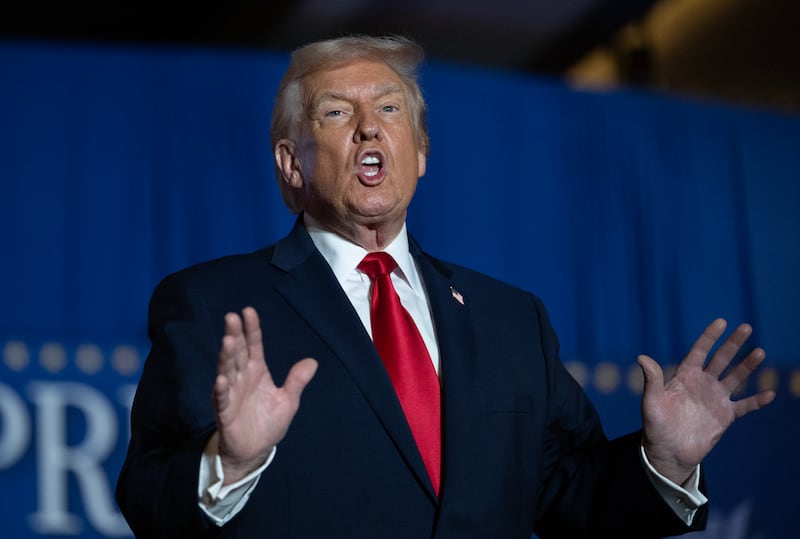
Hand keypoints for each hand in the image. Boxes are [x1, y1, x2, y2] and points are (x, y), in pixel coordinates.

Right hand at [212, 306, 317, 483]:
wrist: (254, 451)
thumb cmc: (268, 423)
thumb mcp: (287, 401)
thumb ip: (296, 382)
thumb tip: (313, 361)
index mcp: (257, 372)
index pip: (254, 346)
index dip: (252, 329)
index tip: (249, 311)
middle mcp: (242, 378)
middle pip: (238, 353)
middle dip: (235, 335)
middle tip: (232, 317)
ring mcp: (231, 393)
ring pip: (227, 371)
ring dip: (227, 357)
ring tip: (228, 341)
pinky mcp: (224, 412)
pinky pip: (222, 398)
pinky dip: (222, 389)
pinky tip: (222, 379)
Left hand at [637, 318, 774, 484]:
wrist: (668, 452)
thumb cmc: (656, 426)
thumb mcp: (651, 402)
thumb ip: (652, 380)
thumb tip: (641, 357)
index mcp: (684, 376)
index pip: (699, 351)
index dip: (709, 337)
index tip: (721, 322)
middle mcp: (702, 383)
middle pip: (721, 359)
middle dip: (733, 344)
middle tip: (746, 327)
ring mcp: (715, 398)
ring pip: (735, 377)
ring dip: (747, 366)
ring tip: (760, 352)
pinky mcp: (725, 416)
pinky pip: (744, 406)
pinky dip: (756, 400)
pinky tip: (769, 393)